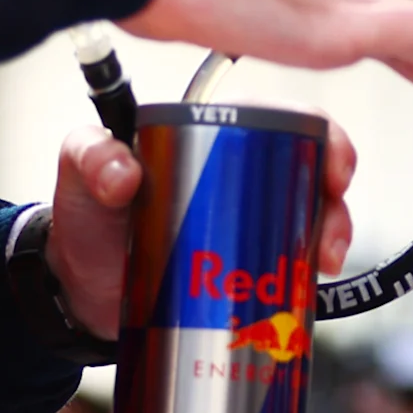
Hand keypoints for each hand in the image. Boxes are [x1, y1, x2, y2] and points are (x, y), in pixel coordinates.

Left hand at [45, 118, 360, 333]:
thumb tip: (126, 172)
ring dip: (331, 236)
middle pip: (310, 170)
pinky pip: (294, 260)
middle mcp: (240, 170)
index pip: (283, 118)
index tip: (333, 173)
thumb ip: (91, 158)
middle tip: (327, 240)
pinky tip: (310, 290)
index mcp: (211, 133)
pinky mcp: (248, 262)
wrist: (77, 293)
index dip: (323, 138)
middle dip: (335, 201)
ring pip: (312, 215)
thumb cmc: (83, 220)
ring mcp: (248, 218)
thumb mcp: (78, 178)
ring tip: (321, 268)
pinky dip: (311, 274)